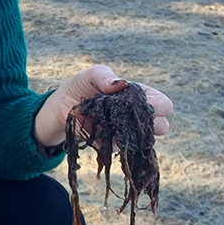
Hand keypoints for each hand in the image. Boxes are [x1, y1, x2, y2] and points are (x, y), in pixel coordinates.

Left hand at [33, 65, 172, 148]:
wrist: (61, 107)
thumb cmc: (80, 87)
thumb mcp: (91, 75)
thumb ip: (106, 76)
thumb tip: (121, 84)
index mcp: (138, 96)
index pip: (162, 103)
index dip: (160, 105)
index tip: (150, 105)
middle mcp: (136, 116)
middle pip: (161, 125)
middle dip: (155, 124)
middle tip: (138, 119)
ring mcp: (126, 132)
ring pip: (144, 141)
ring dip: (134, 134)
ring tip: (117, 124)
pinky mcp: (112, 145)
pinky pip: (121, 149)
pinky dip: (115, 142)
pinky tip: (103, 132)